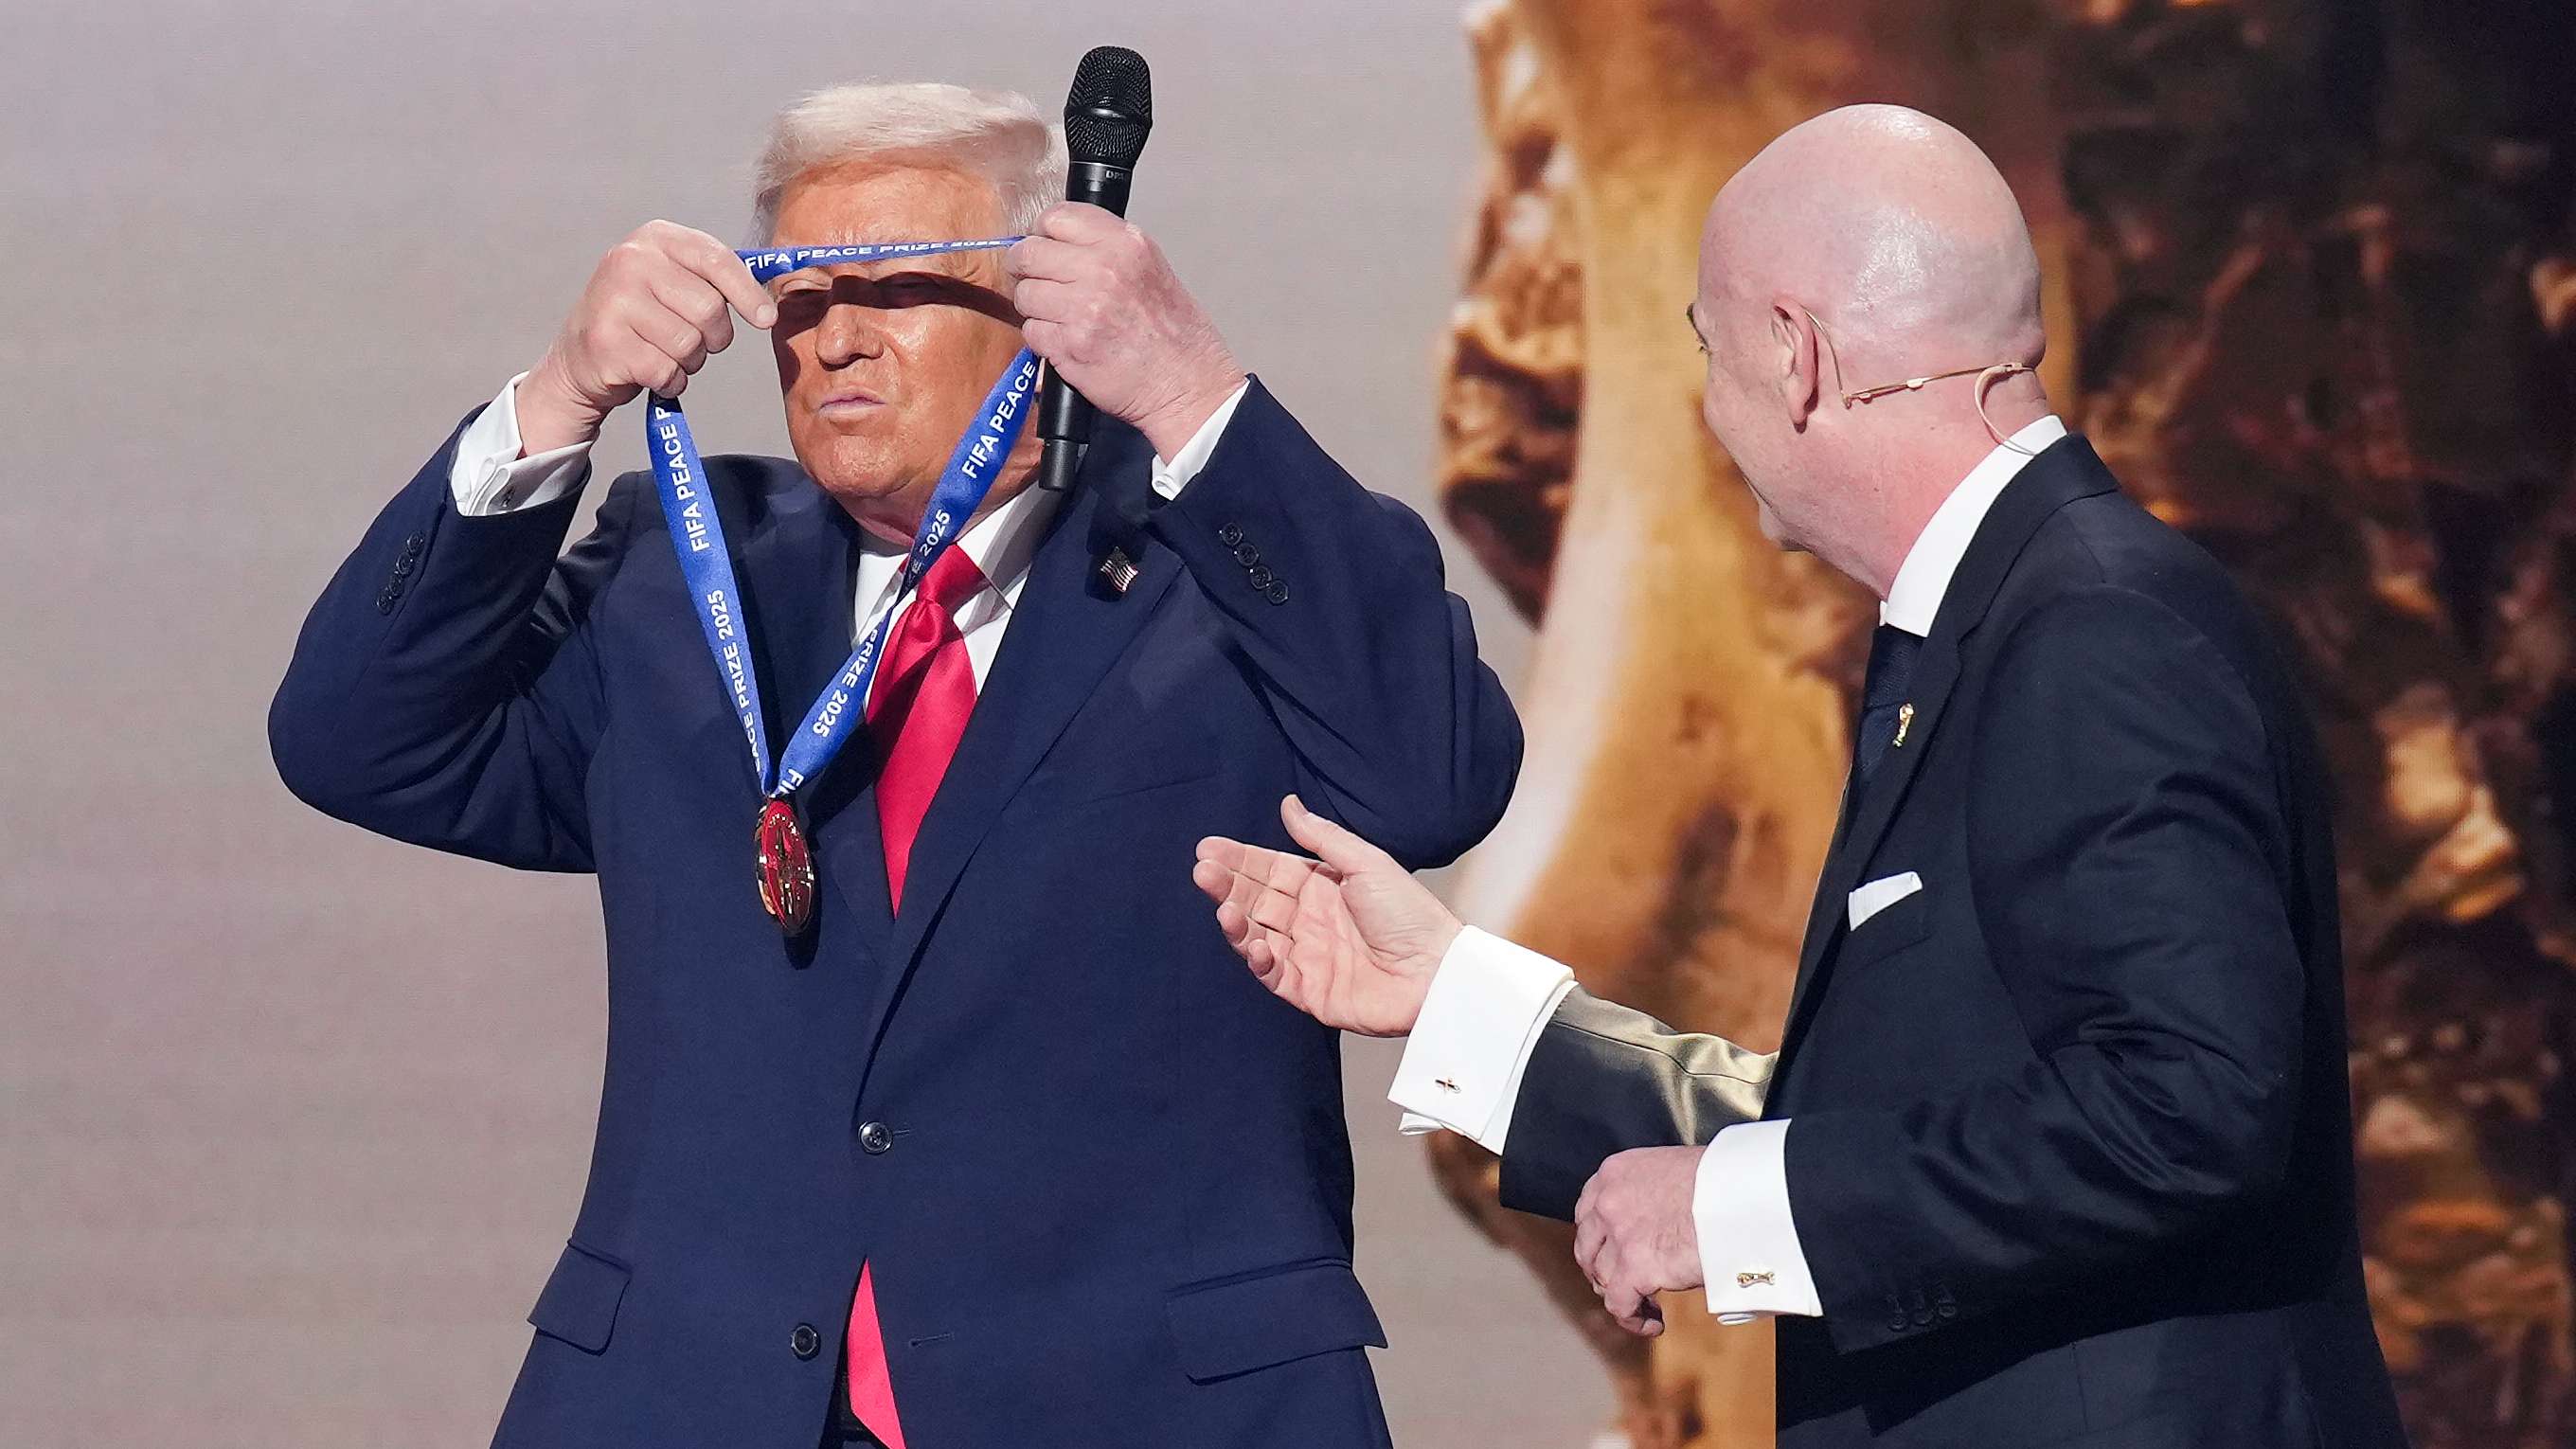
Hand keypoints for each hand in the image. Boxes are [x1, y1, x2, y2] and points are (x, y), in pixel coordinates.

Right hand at [517, 220, 776, 454]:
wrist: (580, 357)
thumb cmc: (644, 319)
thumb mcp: (675, 281)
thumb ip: (716, 279)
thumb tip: (773, 297)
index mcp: (655, 238)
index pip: (716, 259)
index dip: (747, 293)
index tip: (766, 319)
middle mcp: (630, 261)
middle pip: (709, 309)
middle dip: (714, 337)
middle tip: (693, 341)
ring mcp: (614, 301)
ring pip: (690, 344)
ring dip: (689, 361)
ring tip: (664, 353)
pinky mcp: (607, 342)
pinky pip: (668, 372)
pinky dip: (670, 381)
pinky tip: (650, 372)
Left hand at [1004, 203, 1247, 458]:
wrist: (1187, 383)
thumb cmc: (1175, 333)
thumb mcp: (1151, 268)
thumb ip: (1106, 249)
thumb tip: (1056, 243)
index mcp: (1126, 243)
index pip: (1057, 217)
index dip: (1042, 233)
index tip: (1044, 246)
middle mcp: (1103, 269)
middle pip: (1029, 253)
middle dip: (1025, 268)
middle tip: (1033, 280)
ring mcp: (1083, 308)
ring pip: (1025, 294)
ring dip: (1033, 307)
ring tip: (1058, 317)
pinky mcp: (1068, 345)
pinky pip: (1031, 331)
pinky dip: (1042, 338)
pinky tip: (1065, 341)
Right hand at [1192, 795, 1461, 1035]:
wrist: (1438, 970)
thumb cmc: (1410, 913)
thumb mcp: (1367, 864)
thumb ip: (1323, 838)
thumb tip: (1289, 804)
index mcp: (1322, 888)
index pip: (1271, 870)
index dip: (1240, 860)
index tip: (1209, 849)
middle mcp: (1309, 921)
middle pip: (1257, 900)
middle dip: (1227, 886)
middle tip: (1203, 871)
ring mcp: (1308, 956)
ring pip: (1257, 937)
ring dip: (1236, 922)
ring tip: (1221, 907)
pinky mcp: (1310, 992)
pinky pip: (1274, 975)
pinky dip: (1260, 960)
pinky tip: (1254, 944)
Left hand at [1575, 1146, 1708, 1336]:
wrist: (1743, 1193)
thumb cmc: (1724, 1182)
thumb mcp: (1673, 1172)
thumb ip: (1652, 1194)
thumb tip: (1658, 1222)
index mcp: (1616, 1172)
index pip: (1588, 1211)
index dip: (1599, 1239)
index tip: (1614, 1253)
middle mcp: (1608, 1201)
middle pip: (1588, 1247)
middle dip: (1603, 1270)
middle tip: (1625, 1285)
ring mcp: (1619, 1234)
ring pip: (1603, 1279)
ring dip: (1622, 1297)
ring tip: (1648, 1307)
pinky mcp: (1635, 1267)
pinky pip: (1620, 1304)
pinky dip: (1634, 1319)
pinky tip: (1654, 1324)